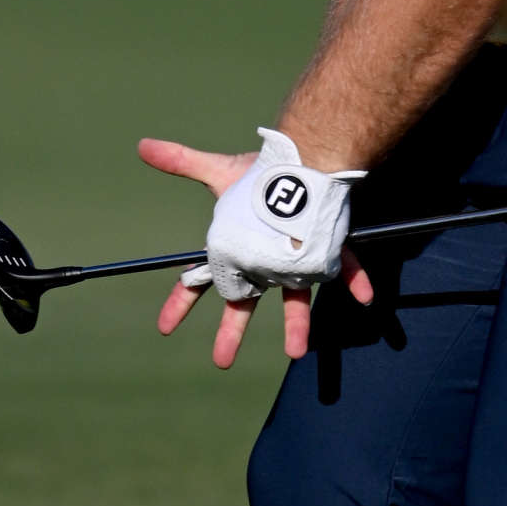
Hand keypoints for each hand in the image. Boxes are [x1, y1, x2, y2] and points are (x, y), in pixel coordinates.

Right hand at [139, 137, 373, 369]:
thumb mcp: (217, 170)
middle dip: (231, 331)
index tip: (165, 328)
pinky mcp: (329, 247)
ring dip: (296, 322)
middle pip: (245, 302)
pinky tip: (364, 296)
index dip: (181, 302)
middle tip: (222, 361)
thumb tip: (142, 144)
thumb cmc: (261, 172)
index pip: (203, 280)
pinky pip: (345, 268)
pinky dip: (355, 280)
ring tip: (296, 351)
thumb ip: (182, 161)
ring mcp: (297, 257)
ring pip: (296, 297)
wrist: (302, 155)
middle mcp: (265, 260)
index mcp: (238, 250)